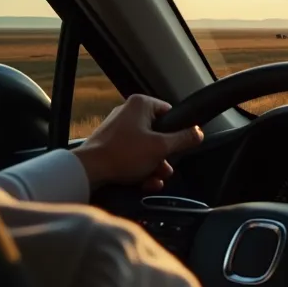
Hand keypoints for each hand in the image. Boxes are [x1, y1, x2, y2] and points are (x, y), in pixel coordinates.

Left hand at [72, 94, 203, 191]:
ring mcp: (117, 129)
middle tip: (165, 168)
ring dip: (154, 166)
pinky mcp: (110, 145)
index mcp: (141, 104)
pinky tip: (144, 182)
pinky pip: (132, 154)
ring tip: (154, 180)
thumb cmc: (124, 154)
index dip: (177, 131)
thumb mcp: (161, 147)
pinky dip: (140, 168)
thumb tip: (199, 132)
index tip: (179, 146)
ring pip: (146, 147)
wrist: (88, 171)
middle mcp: (128, 112)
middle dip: (164, 156)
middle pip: (159, 134)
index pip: (170, 113)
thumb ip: (184, 139)